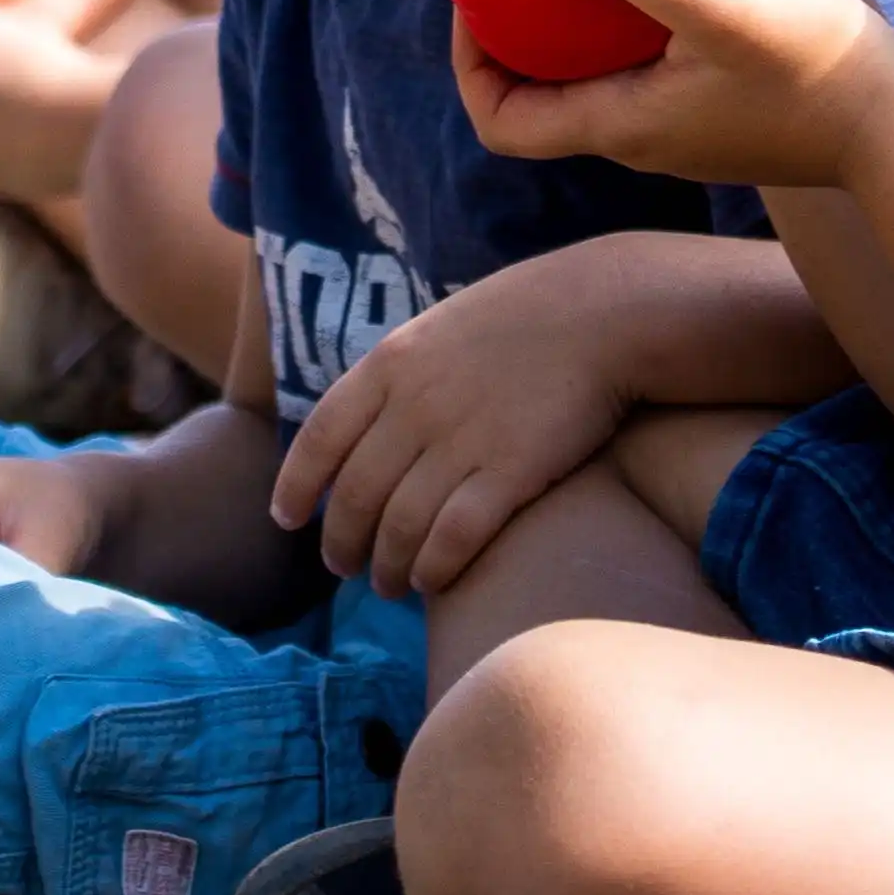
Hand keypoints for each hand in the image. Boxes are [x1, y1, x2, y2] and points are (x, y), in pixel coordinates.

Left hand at [268, 251, 638, 598]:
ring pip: (399, 526)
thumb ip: (400, 375)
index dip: (296, 487)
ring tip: (390, 585)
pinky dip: (434, 567)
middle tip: (343, 567)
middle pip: (354, 495)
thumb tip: (368, 427)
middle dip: (341, 542)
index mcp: (389, 366)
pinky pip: (454, 537)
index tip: (288, 520)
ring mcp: (463, 439)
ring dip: (386, 567)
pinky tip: (433, 581)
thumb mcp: (441, 328)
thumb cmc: (527, 316)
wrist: (605, 310)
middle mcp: (415, 406)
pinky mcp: (512, 470)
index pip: (319, 439)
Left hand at [443, 0, 893, 194]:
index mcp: (620, 124)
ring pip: (598, 72)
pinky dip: (633, 18)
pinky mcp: (721, 109)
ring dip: (581, 11)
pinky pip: (648, 66)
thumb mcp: (720, 0)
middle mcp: (641, 138)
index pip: (501, 117)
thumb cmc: (815, 65)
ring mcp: (683, 128)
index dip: (472, 57)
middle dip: (524, 18)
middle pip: (544, 88)